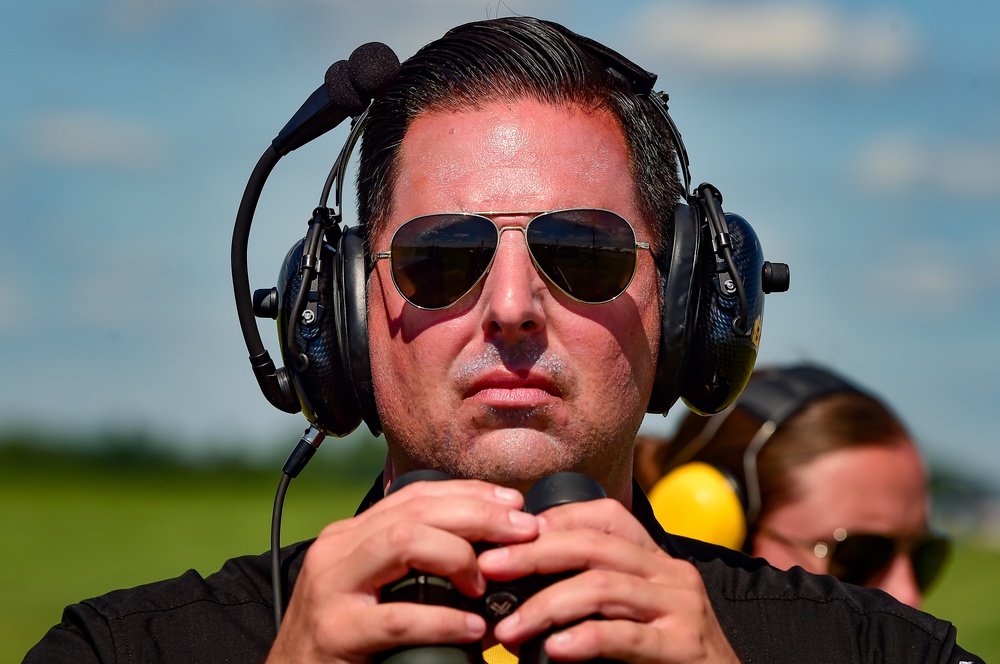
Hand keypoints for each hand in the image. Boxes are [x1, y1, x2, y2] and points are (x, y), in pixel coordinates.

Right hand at [266, 478, 539, 663]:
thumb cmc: (339, 639)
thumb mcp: (372, 588)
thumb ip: (412, 564)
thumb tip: (484, 552)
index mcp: (351, 535)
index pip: (416, 494)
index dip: (470, 494)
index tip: (514, 505)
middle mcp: (338, 550)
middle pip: (416, 511)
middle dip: (477, 514)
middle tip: (524, 531)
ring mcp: (331, 589)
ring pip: (402, 542)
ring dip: (457, 555)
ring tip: (486, 582)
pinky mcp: (334, 632)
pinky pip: (397, 619)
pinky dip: (442, 621)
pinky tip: (471, 628)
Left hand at [479, 498, 740, 663]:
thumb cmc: (666, 659)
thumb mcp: (631, 615)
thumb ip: (590, 599)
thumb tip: (516, 601)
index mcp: (655, 561)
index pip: (605, 516)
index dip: (555, 518)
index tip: (509, 532)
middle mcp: (670, 574)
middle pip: (594, 544)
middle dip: (533, 553)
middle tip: (488, 568)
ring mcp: (681, 608)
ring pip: (604, 585)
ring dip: (546, 604)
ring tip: (508, 628)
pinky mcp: (685, 648)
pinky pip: (628, 636)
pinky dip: (587, 638)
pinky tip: (556, 648)